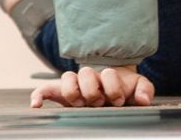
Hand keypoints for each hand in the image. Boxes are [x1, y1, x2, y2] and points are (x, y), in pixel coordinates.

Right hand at [29, 65, 153, 108]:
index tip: (118, 100)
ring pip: (67, 79)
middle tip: (100, 102)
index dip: (113, 87)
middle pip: (86, 74)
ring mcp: (75, 87)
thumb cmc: (123, 89)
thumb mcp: (137, 87)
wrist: (111, 87)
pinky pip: (45, 90)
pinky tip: (36, 106)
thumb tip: (143, 101)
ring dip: (74, 92)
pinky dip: (38, 95)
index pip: (106, 75)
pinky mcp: (61, 95)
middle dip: (94, 90)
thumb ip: (144, 89)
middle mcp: (89, 79)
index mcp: (107, 77)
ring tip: (80, 104)